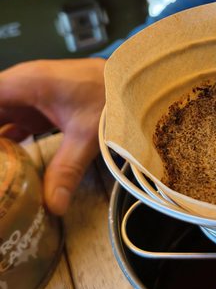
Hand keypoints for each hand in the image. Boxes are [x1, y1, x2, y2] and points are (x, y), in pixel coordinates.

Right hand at [0, 58, 105, 214]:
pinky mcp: (36, 109)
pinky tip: (6, 168)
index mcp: (24, 84)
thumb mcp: (86, 134)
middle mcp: (20, 87)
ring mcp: (27, 98)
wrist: (130, 83)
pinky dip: (4, 144)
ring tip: (1, 175)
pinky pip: (9, 126)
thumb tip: (53, 206)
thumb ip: (67, 169)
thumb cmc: (108, 95)